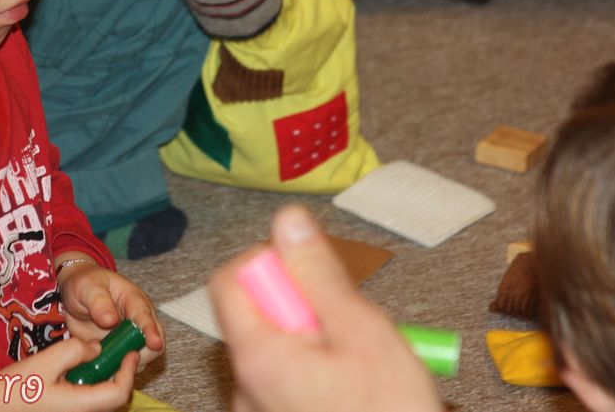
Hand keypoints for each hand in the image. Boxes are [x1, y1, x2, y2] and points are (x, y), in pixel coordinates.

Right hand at [0, 337, 137, 411]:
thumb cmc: (14, 389)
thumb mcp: (45, 361)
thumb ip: (75, 351)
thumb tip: (96, 348)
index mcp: (80, 406)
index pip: (119, 393)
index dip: (128, 371)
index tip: (129, 351)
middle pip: (113, 398)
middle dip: (118, 373)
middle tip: (115, 350)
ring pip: (100, 399)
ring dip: (103, 378)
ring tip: (96, 356)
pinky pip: (86, 400)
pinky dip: (89, 384)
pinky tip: (78, 369)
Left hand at [58, 260, 164, 369]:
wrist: (78, 293)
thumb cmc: (86, 284)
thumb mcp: (88, 288)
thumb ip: (99, 302)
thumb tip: (111, 319)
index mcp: (134, 300)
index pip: (146, 316)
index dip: (151, 330)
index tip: (154, 343)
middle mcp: (139, 321)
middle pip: (155, 342)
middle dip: (143, 354)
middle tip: (121, 361)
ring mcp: (132, 337)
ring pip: (142, 357)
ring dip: (128, 365)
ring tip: (106, 365)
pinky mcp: (122, 350)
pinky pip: (125, 365)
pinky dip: (117, 371)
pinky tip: (102, 370)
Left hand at [208, 205, 443, 411]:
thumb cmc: (387, 410)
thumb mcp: (361, 330)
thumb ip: (318, 274)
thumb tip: (287, 221)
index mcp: (256, 356)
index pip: (228, 281)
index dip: (266, 264)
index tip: (308, 274)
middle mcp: (242, 388)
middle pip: (253, 316)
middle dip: (299, 308)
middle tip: (348, 326)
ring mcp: (255, 411)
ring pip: (271, 350)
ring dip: (308, 342)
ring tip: (353, 363)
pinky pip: (278, 382)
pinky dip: (308, 372)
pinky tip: (345, 389)